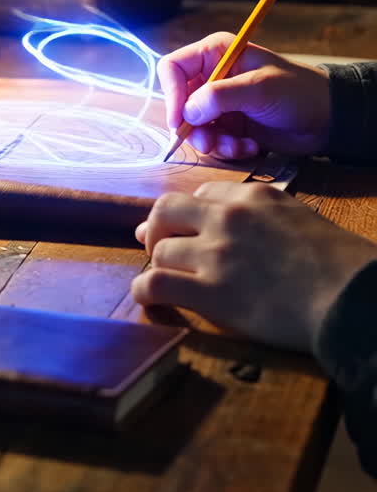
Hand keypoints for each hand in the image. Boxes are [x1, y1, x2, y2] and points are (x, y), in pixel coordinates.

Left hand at [131, 181, 376, 351]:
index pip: (201, 194)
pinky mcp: (209, 292)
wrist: (347, 295)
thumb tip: (246, 225)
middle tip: (157, 246)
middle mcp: (226, 217)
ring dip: (156, 264)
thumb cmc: (337, 262)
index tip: (183, 228)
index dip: (187, 214)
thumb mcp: (298, 217)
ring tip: (160, 278)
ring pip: (159, 250)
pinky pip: (156, 284)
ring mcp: (214, 253)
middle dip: (158, 228)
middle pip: (166, 210)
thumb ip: (265, 215)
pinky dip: (144, 291)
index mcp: (252, 197)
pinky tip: (146, 297)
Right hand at [158, 32, 330, 159]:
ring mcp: (221, 102)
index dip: (170, 93)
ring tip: (236, 147)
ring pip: (194, 126)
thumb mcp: (259, 89)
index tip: (178, 120)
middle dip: (193, 126)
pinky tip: (248, 148)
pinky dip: (226, 148)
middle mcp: (213, 76)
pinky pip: (212, 140)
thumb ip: (219, 97)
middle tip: (209, 143)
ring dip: (212, 142)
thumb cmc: (298, 92)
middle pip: (179, 102)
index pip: (173, 68)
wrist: (327, 118)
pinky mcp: (230, 124)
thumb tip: (186, 112)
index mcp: (215, 54)